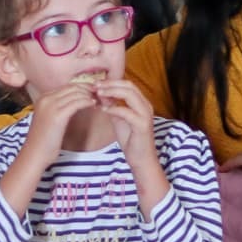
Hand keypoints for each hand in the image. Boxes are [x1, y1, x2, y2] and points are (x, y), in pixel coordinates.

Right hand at [0, 84, 95, 215]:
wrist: (35, 154)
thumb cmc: (44, 141)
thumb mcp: (49, 120)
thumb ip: (59, 109)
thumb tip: (76, 103)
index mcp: (43, 98)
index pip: (67, 86)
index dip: (82, 87)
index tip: (93, 92)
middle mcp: (46, 98)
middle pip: (72, 87)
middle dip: (88, 89)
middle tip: (100, 94)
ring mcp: (51, 105)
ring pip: (76, 93)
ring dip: (90, 95)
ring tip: (99, 100)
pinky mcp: (58, 115)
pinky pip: (77, 102)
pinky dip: (87, 102)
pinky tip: (94, 105)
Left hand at [94, 78, 167, 215]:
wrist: (141, 159)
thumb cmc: (131, 138)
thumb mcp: (119, 118)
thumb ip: (112, 106)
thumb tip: (100, 94)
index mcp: (141, 102)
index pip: (127, 84)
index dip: (111, 82)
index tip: (96, 83)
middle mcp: (146, 105)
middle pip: (129, 86)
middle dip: (110, 84)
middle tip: (95, 86)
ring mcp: (146, 115)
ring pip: (129, 95)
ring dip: (112, 92)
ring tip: (97, 94)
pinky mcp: (143, 125)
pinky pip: (127, 112)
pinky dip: (114, 108)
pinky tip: (103, 110)